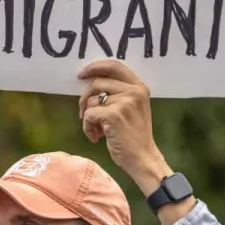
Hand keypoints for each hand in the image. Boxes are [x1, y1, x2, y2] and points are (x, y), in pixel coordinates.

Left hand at [77, 60, 167, 188]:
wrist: (143, 159)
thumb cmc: (135, 137)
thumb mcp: (134, 108)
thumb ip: (119, 93)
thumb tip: (91, 84)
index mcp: (139, 87)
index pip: (114, 65)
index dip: (95, 67)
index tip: (82, 74)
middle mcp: (133, 91)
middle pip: (97, 83)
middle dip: (85, 98)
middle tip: (84, 114)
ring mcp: (124, 102)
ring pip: (91, 100)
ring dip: (87, 116)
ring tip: (97, 130)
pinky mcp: (113, 115)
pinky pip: (88, 115)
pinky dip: (87, 127)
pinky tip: (96, 137)